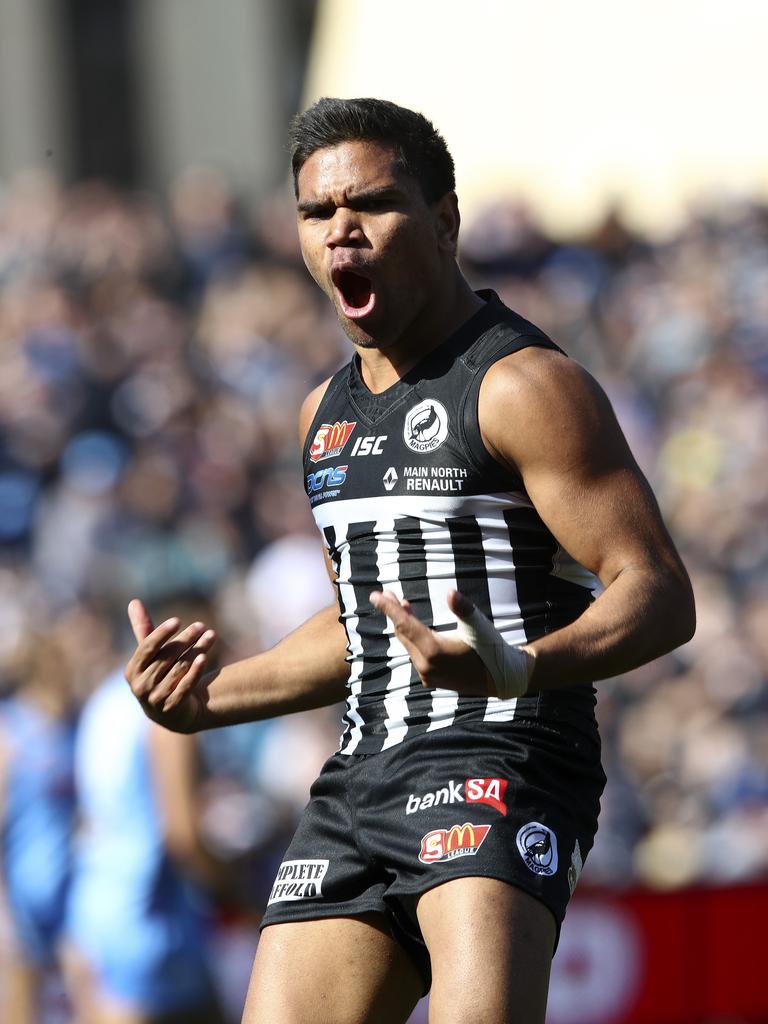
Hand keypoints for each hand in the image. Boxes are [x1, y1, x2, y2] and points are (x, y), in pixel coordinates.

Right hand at [124, 599, 216, 731]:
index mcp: (133, 670)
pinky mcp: (172, 707)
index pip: (147, 648)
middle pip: (166, 657)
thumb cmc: (159, 675)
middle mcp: (141, 685)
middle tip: (201, 625)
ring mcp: (156, 698)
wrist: (172, 712)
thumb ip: (143, 630)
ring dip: (197, 650)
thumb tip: (134, 601)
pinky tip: (204, 657)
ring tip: (211, 635)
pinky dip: (194, 671)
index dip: (161, 634)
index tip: (177, 621)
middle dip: (185, 639)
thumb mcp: (151, 655)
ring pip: (179, 669)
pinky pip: (185, 686)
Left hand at [369, 589, 493, 696]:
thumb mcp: (478, 626)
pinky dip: (411, 638)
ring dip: (403, 625)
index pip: (404, 625)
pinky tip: (415, 627)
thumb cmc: (491, 649)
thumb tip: (450, 593)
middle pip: (403, 634)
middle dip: (394, 613)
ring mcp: (427, 675)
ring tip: (402, 604)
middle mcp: (426, 666)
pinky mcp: (431, 679)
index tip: (375, 595)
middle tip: (386, 593)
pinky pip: (415, 654)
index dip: (389, 608)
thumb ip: (463, 609)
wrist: (502, 679)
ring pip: (408, 645)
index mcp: (434, 652)